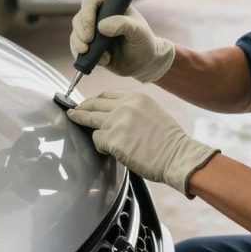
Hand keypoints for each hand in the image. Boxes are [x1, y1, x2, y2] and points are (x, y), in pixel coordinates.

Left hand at [67, 91, 218, 197]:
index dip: (94, 101)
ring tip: (76, 124)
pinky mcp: (112, 139)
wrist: (178, 156)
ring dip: (86, 126)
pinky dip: (99, 146)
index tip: (87, 105)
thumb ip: (133, 110)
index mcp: (135, 97)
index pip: (106, 95)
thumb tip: (115, 116)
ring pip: (91, 120)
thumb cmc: (169, 141)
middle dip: (81, 109)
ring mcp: (116, 121)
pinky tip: (107, 150)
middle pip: (94, 104)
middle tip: (72, 112)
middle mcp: (124, 105)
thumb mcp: (152, 112)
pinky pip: (97, 140)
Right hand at [69, 0, 174, 82]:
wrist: (144, 62)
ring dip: (80, 46)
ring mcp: (92, 32)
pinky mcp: (90, 47)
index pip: (90, 2)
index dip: (87, 14)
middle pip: (78, 19)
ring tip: (100, 56)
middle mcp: (98, 17)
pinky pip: (76, 49)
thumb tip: (101, 26)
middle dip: (81, 33)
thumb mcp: (138, 31)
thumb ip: (123, 24)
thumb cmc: (143, 41)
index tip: (93, 29)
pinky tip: (101, 62)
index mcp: (110, 6)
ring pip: (75, 35)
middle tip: (89, 43)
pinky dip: (83, 56)